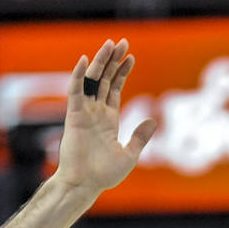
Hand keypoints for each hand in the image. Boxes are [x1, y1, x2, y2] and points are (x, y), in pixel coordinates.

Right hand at [53, 39, 158, 196]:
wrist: (85, 185)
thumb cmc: (104, 175)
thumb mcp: (129, 154)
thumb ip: (140, 137)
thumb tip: (153, 120)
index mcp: (109, 120)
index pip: (115, 89)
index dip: (122, 72)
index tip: (130, 57)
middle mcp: (96, 113)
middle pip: (104, 80)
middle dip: (113, 61)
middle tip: (121, 42)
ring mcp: (85, 113)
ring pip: (92, 81)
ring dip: (100, 62)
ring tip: (110, 45)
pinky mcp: (74, 117)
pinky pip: (75, 92)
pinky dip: (79, 76)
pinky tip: (84, 61)